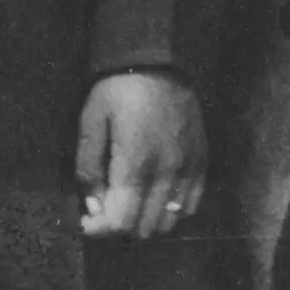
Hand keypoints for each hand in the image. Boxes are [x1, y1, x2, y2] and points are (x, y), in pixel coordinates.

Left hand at [75, 70, 206, 239]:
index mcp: (136, 162)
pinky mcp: (202, 160)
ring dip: (146, 219)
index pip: (122, 221)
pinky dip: (171, 209)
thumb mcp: (91, 121)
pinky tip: (155, 194)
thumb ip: (89, 168)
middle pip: (145, 227)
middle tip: (104, 208)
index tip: (87, 222)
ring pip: (169, 221)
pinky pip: (190, 204)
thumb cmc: (118, 89)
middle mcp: (167, 171)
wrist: (158, 59)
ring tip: (129, 201)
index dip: (100, 230)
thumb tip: (93, 207)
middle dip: (119, 225)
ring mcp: (189, 167)